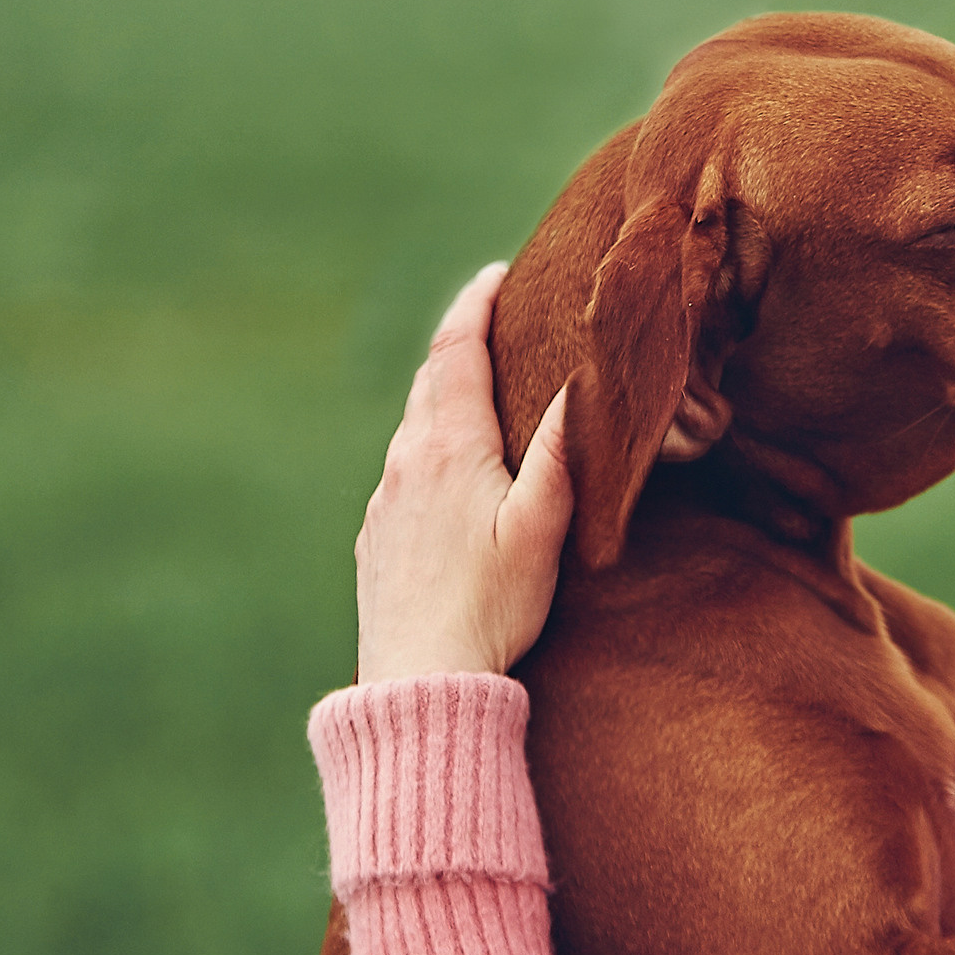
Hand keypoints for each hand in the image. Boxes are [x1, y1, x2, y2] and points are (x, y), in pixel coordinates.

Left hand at [355, 262, 574, 682]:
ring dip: (443, 399)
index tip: (497, 275)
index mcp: (449, 448)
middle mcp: (406, 462)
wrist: (421, 678)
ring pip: (413, 429)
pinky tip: (448, 476)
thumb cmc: (491, 607)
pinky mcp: (376, 539)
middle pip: (430, 382)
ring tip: (479, 393)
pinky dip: (427, 451)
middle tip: (494, 321)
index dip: (475, 306)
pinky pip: (401, 474)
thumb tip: (578, 383)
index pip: (456, 352)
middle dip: (461, 343)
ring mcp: (384, 501)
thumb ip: (558, 452)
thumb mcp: (541, 527)